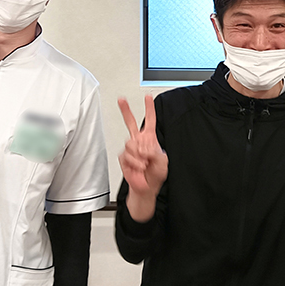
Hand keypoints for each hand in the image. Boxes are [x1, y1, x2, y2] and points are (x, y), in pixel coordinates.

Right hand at [118, 95, 167, 221]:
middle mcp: (139, 141)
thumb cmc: (155, 174)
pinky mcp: (124, 157)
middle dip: (125, 110)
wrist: (146, 187)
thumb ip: (155, 152)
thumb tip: (144, 148)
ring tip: (144, 163)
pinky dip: (135, 162)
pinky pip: (127, 155)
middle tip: (121, 100)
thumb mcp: (163, 161)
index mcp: (150, 138)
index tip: (147, 97)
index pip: (150, 120)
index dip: (149, 108)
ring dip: (139, 155)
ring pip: (130, 143)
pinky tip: (138, 167)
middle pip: (130, 122)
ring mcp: (130, 149)